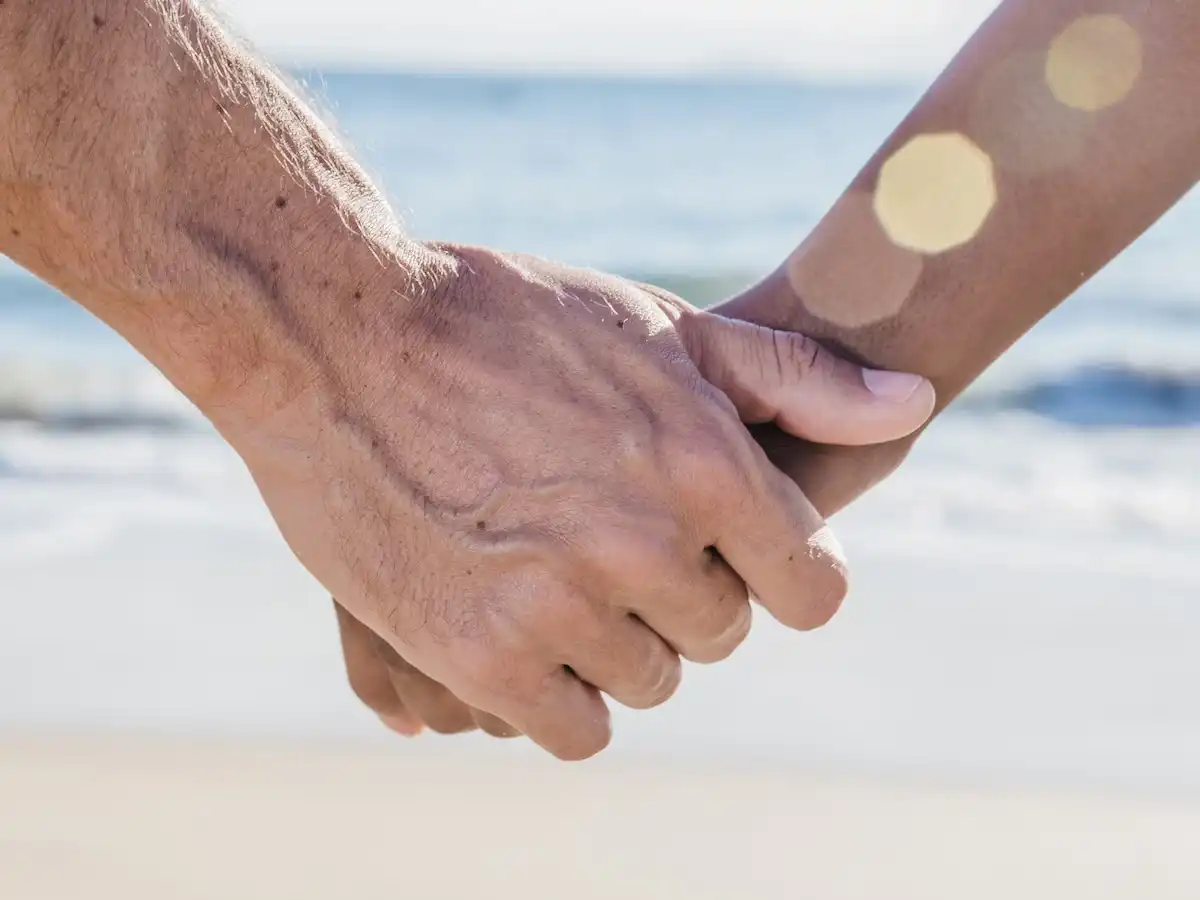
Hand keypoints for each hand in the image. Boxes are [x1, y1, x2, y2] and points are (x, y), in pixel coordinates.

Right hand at [225, 243, 932, 758]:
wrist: (335, 335)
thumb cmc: (504, 319)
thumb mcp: (656, 325)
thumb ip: (794, 381)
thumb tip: (917, 402)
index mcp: (704, 463)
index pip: (813, 587)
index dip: (781, 570)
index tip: (734, 550)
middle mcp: (644, 544)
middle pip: (722, 634)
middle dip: (684, 592)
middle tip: (613, 533)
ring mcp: (559, 608)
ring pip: (647, 680)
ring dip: (615, 639)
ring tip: (554, 565)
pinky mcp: (478, 656)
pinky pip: (574, 730)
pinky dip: (562, 694)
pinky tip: (526, 628)